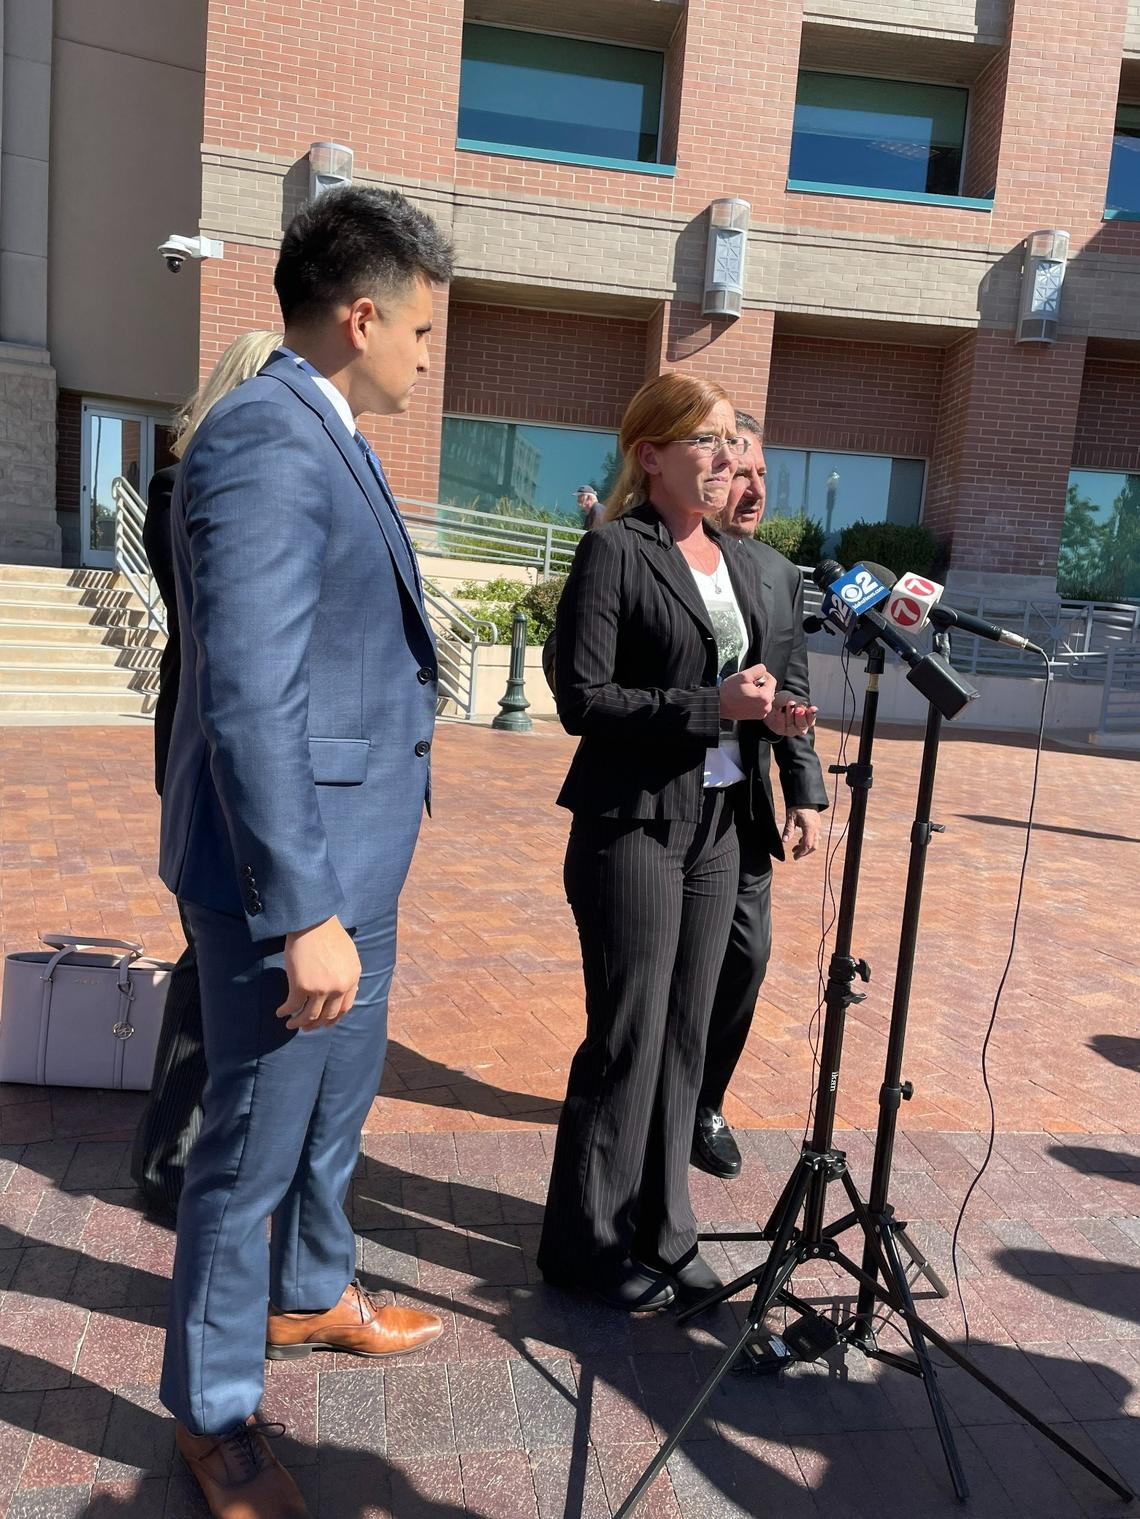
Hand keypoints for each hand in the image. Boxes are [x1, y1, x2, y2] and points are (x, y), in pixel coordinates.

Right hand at [277, 917, 360, 1031]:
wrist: (312, 921)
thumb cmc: (328, 932)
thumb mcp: (348, 954)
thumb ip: (347, 973)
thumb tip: (342, 990)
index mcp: (352, 978)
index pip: (345, 1007)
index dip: (333, 1018)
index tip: (324, 1022)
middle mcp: (340, 987)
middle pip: (328, 1016)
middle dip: (316, 1024)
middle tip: (306, 1028)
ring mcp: (322, 989)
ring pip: (310, 1016)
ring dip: (299, 1023)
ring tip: (291, 1025)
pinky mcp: (302, 986)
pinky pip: (293, 1005)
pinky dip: (286, 1011)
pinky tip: (280, 1012)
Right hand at [720, 664, 775, 720]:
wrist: (720, 705)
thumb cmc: (729, 692)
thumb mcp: (744, 675)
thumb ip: (758, 669)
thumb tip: (764, 670)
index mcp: (765, 697)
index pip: (772, 680)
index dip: (763, 675)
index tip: (753, 677)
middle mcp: (766, 707)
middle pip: (770, 689)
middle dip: (761, 684)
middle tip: (748, 685)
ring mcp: (762, 712)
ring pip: (765, 696)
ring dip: (758, 692)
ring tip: (746, 692)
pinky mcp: (757, 715)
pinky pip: (761, 704)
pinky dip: (756, 700)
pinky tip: (746, 698)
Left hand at [763, 691, 818, 738]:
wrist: (771, 701)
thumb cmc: (786, 700)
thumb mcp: (794, 698)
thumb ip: (800, 703)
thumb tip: (804, 707)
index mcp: (807, 719)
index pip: (811, 719)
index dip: (812, 714)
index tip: (813, 708)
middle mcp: (800, 726)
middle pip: (803, 726)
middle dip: (801, 717)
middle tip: (799, 708)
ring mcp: (790, 730)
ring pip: (792, 727)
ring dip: (791, 715)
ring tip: (789, 704)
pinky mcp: (780, 730)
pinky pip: (781, 726)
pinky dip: (781, 718)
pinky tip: (780, 710)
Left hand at [782, 806, 821, 860]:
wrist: (804, 797)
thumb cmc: (797, 806)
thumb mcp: (790, 817)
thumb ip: (788, 830)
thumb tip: (785, 841)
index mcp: (810, 827)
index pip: (807, 845)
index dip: (801, 852)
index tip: (795, 856)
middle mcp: (816, 828)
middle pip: (813, 846)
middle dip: (804, 852)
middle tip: (795, 855)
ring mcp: (817, 826)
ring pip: (814, 842)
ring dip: (805, 847)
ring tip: (795, 849)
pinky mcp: (816, 825)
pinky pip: (814, 836)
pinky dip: (808, 841)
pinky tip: (800, 841)